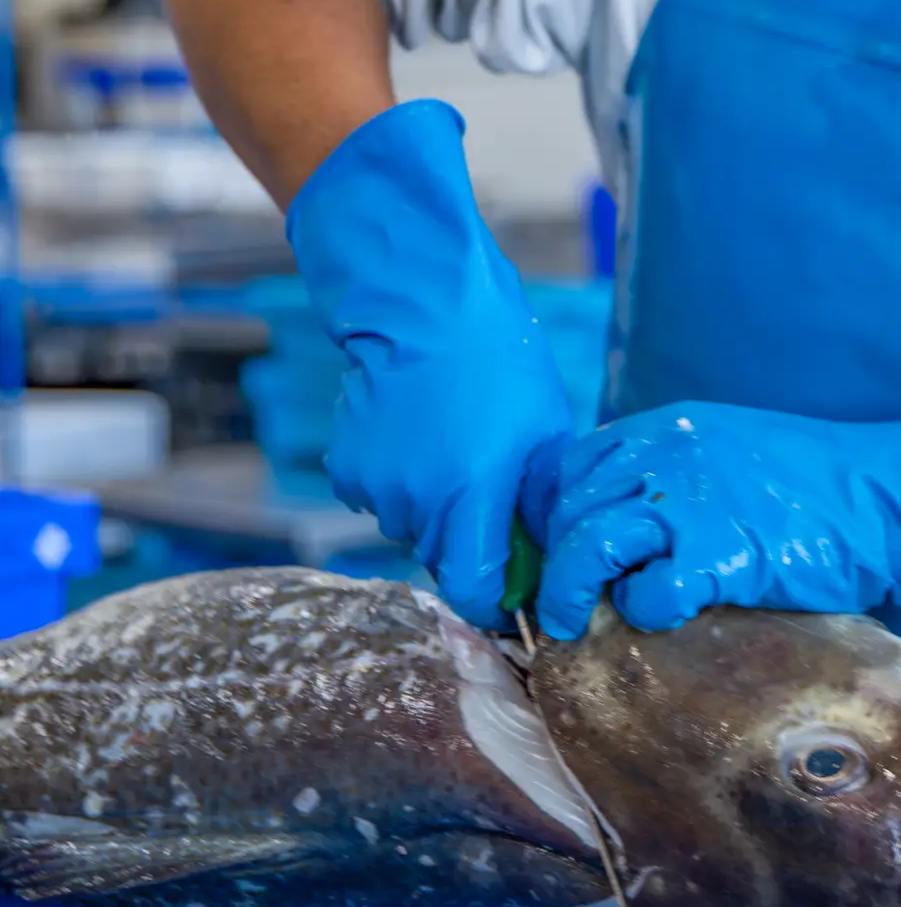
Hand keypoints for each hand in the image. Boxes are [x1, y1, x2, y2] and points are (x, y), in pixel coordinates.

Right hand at [287, 101, 576, 625]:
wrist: (426, 306)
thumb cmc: (500, 362)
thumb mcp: (545, 433)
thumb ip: (542, 505)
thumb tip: (546, 558)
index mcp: (471, 496)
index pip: (473, 591)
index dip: (495, 600)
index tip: (511, 588)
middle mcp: (417, 501)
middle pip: (443, 558)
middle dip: (469, 541)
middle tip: (489, 488)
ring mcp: (375, 485)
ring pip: (410, 526)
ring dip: (432, 507)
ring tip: (450, 445)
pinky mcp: (347, 468)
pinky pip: (378, 498)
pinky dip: (397, 482)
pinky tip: (414, 436)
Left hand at [519, 400, 900, 642]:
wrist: (888, 500)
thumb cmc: (810, 489)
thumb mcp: (727, 454)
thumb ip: (668, 474)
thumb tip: (610, 521)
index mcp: (667, 428)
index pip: (568, 465)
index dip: (543, 516)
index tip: (540, 556)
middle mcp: (670, 452)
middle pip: (568, 507)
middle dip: (547, 561)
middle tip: (549, 607)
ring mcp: (695, 499)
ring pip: (588, 542)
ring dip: (568, 591)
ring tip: (570, 626)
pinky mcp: (727, 551)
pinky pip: (652, 587)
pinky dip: (641, 608)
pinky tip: (659, 617)